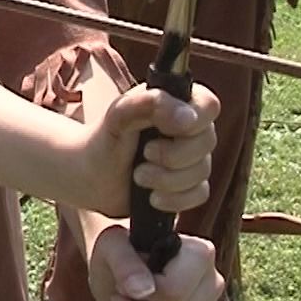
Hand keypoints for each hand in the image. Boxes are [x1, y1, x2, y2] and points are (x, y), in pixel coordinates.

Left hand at [81, 82, 219, 216]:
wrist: (92, 177)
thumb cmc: (106, 139)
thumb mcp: (119, 115)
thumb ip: (148, 104)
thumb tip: (188, 118)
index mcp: (177, 101)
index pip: (208, 105)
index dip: (193, 120)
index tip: (163, 129)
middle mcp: (191, 128)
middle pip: (207, 142)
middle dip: (173, 156)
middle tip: (144, 155)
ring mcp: (192, 158)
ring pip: (203, 171)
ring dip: (168, 179)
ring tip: (139, 176)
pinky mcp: (190, 185)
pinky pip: (199, 194)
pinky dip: (174, 199)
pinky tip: (152, 197)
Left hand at [86, 225, 223, 300]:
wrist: (118, 276)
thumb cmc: (118, 254)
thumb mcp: (112, 246)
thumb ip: (125, 262)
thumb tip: (142, 290)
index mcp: (199, 255)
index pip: (175, 292)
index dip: (143, 295)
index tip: (125, 284)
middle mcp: (212, 285)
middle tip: (117, 299)